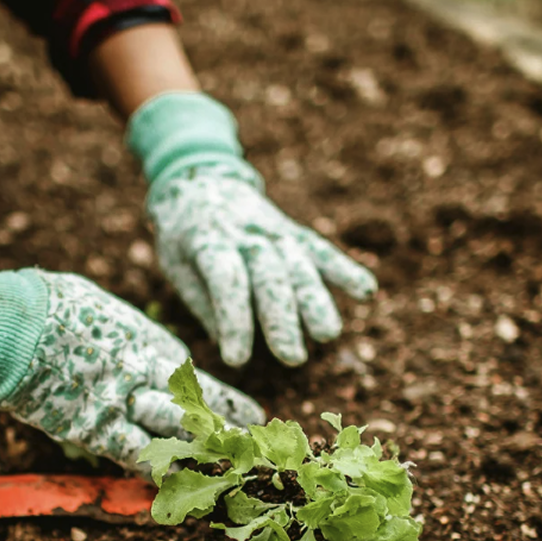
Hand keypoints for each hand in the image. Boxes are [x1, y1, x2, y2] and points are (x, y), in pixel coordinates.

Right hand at [0, 258, 263, 471]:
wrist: (15, 325)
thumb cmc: (49, 304)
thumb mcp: (97, 307)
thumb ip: (117, 329)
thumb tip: (118, 332)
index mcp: (149, 341)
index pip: (193, 379)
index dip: (220, 400)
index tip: (246, 413)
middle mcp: (147, 374)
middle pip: (197, 409)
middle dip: (226, 431)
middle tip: (252, 448)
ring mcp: (125, 404)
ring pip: (177, 437)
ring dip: (201, 457)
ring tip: (227, 474)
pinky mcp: (96, 429)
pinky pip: (136, 457)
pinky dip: (154, 474)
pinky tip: (173, 490)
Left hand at [147, 164, 376, 366]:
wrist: (200, 180)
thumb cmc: (183, 236)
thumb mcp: (175, 265)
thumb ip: (202, 301)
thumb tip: (228, 342)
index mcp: (208, 242)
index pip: (226, 281)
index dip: (233, 321)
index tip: (236, 360)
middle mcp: (246, 234)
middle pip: (269, 277)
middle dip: (282, 318)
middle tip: (291, 357)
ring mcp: (274, 231)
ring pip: (299, 266)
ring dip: (316, 301)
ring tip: (327, 335)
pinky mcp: (293, 233)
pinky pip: (321, 251)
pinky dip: (344, 269)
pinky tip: (366, 291)